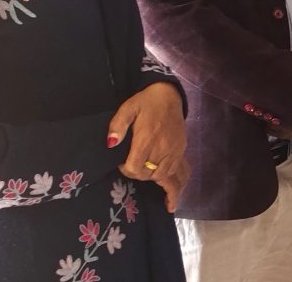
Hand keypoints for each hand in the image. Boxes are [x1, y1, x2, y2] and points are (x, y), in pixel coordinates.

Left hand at [107, 82, 188, 211]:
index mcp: (147, 139)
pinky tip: (171, 196)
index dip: (126, 170)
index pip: (135, 167)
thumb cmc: (146, 102)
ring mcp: (174, 150)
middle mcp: (162, 148)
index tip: (121, 165)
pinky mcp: (181, 150)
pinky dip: (174, 184)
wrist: (169, 95)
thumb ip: (117, 126)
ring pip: (164, 177)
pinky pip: (179, 172)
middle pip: (149, 175)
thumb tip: (110, 144)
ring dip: (156, 182)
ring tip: (156, 193)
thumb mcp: (127, 108)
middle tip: (132, 170)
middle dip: (139, 176)